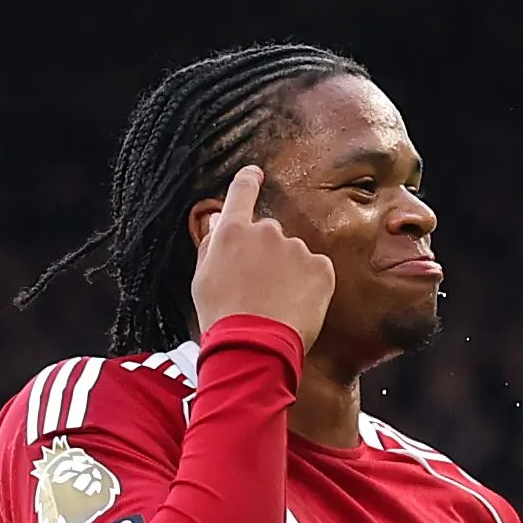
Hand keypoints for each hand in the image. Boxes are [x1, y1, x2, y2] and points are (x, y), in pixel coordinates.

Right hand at [189, 163, 334, 345]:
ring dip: (287, 274)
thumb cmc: (222, 319)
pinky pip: (315, 272)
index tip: (254, 175)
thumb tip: (218, 220)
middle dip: (265, 255)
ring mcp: (296, 248)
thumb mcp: (202, 280)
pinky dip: (307, 287)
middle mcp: (266, 232)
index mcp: (233, 233)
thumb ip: (211, 244)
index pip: (241, 192)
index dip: (248, 181)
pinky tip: (293, 308)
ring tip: (274, 306)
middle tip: (256, 289)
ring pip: (293, 255)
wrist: (254, 348)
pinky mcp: (321, 267)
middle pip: (268, 234)